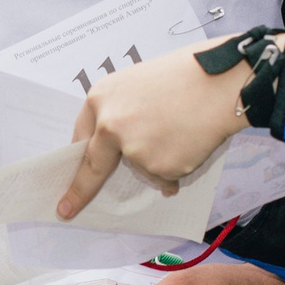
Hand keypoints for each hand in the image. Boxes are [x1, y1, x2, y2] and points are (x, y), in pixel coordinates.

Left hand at [58, 31, 266, 219]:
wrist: (222, 80)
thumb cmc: (187, 75)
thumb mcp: (138, 84)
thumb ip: (122, 113)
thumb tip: (121, 147)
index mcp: (100, 98)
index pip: (81, 140)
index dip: (76, 162)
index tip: (63, 184)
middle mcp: (109, 125)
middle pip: (94, 167)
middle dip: (79, 193)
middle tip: (66, 209)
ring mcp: (132, 148)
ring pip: (141, 169)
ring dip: (159, 160)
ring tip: (180, 128)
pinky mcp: (157, 166)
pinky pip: (165, 175)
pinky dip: (178, 165)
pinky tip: (190, 141)